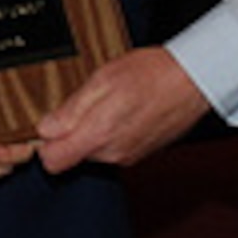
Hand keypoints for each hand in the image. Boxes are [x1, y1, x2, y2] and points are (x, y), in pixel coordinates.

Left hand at [35, 47, 210, 174]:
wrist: (193, 80)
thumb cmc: (152, 74)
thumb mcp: (102, 79)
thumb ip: (71, 109)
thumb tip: (45, 128)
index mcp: (98, 136)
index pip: (53, 162)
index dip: (44, 143)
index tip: (49, 125)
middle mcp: (112, 154)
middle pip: (72, 154)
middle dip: (71, 131)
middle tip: (86, 101)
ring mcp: (128, 156)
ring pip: (93, 150)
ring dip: (93, 129)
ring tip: (109, 101)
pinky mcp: (140, 153)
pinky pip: (113, 147)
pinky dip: (112, 131)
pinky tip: (125, 109)